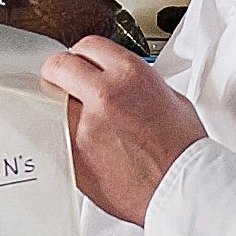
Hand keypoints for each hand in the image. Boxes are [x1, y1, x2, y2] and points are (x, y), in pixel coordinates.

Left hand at [41, 35, 202, 222]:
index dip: (84, 56)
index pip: (87, 46)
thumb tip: (119, 82)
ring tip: (81, 120)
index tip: (82, 65)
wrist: (183, 189)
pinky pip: (55, 136)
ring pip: (52, 102)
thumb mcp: (170, 97)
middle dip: (60, 73)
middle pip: (59, 67)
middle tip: (65, 84)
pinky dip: (63, 136)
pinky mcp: (74, 156)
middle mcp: (104, 95)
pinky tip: (84, 144)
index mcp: (130, 74)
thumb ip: (136, 84)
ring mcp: (84, 127)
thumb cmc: (182, 151)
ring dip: (60, 107)